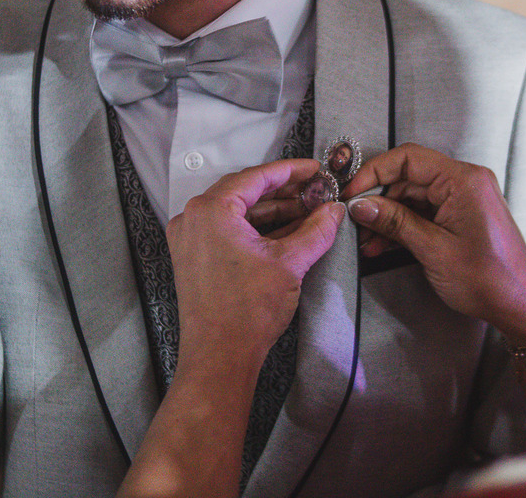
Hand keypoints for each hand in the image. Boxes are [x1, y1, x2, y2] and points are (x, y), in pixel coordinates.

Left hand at [165, 159, 343, 367]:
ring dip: (273, 211)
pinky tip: (287, 232)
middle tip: (316, 191)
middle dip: (284, 192)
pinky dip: (256, 230)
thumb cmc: (245, 311)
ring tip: (308, 211)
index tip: (315, 169)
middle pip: (245, 192)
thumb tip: (334, 211)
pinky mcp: (195, 258)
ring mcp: (191, 239)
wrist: (220, 356)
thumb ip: (316, 230)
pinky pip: (228, 231)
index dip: (291, 171)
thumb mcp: (290, 263)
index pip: (256, 177)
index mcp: (211, 210)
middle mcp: (193, 219)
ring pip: (238, 213)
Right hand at [343, 143, 525, 345]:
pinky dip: (401, 226)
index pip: (408, 158)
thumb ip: (395, 222)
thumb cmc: (489, 279)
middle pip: (407, 177)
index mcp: (463, 180)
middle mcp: (464, 182)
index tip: (353, 193)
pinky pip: (422, 212)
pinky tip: (382, 244)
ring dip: (386, 217)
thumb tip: (361, 205)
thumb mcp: (433, 249)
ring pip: (411, 197)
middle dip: (377, 199)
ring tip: (366, 240)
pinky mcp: (459, 216)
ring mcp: (462, 199)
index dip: (374, 172)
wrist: (520, 307)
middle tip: (354, 221)